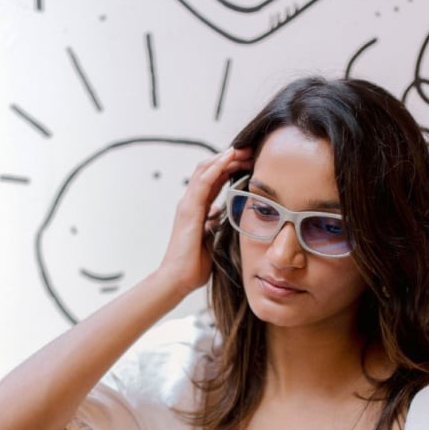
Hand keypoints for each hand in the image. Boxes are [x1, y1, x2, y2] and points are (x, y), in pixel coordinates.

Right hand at [158, 146, 251, 296]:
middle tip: (250, 150)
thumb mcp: (212, 240)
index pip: (214, 180)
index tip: (250, 162)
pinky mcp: (188, 210)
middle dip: (229, 158)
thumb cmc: (194, 265)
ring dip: (225, 157)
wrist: (178, 280)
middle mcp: (190, 203)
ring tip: (243, 149)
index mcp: (197, 209)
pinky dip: (216, 167)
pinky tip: (230, 158)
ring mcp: (188, 205)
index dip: (230, 168)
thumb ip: (215, 225)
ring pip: (205, 170)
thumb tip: (222, 216)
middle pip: (209, 170)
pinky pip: (203, 182)